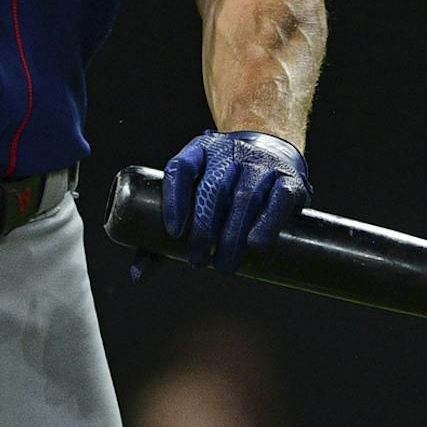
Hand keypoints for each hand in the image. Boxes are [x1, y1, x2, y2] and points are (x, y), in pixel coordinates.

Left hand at [159, 130, 310, 273]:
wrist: (271, 151)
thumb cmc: (221, 185)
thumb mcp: (191, 197)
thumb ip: (162, 235)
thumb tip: (138, 277)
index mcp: (199, 150)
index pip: (182, 168)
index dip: (175, 199)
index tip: (173, 232)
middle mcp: (229, 152)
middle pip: (213, 188)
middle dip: (204, 229)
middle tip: (197, 262)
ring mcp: (261, 164)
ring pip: (245, 196)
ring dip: (233, 234)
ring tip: (224, 265)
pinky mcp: (289, 179)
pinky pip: (279, 199)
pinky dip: (267, 221)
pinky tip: (256, 244)